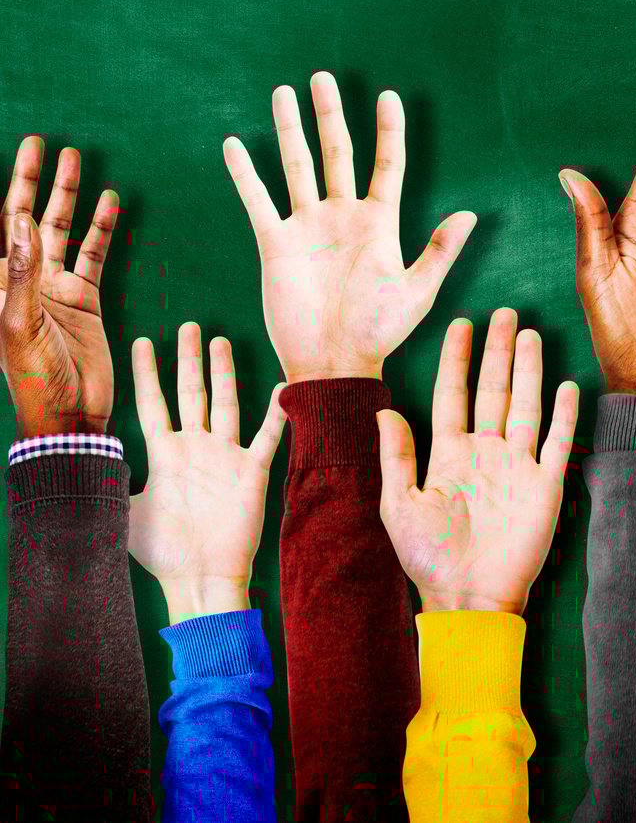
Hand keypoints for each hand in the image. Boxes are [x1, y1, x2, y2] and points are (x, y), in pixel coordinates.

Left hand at [1, 138, 119, 436]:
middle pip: (26, 218)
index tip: (16, 157)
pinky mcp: (84, 300)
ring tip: (77, 161)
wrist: (70, 414)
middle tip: (40, 144)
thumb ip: (22, 274)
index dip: (5, 192)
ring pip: (62, 231)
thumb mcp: (20, 325)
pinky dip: (103, 230)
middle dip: (32, 181)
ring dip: (69, 197)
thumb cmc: (34, 378)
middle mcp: (21, 280)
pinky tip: (112, 204)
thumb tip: (23, 222)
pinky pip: (94, 256)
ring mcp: (53, 288)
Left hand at [128, 323, 286, 622]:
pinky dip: (276, 414)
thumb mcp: (125, 512)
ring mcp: (224, 458)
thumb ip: (112, 480)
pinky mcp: (251, 473)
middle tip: (190, 326)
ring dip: (224, 374)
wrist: (200, 577)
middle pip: (191, 393)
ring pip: (225, 404)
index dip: (146, 373)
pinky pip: (267, 437)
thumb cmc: (161, 552)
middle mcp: (195, 449)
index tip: (142, 341)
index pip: (153, 403)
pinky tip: (282, 389)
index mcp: (164, 454)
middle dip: (189, 359)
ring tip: (221, 342)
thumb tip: (85, 457)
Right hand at [223, 72, 476, 382]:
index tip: (387, 95)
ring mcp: (308, 227)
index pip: (387, 165)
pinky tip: (235, 143)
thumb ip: (440, 251)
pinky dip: (246, 173)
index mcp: (380, 224)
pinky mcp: (276, 243)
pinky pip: (258, 199)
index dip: (388, 131)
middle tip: (322, 77)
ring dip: (289, 130)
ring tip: (284, 92)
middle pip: (338, 153)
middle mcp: (342, 217)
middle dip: (330, 115)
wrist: (334, 362)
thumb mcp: (418, 292)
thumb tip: (470, 213)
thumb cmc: (380, 332)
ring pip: (297, 166)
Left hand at [376, 309, 578, 614]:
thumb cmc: (428, 557)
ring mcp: (517, 467)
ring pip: (525, 406)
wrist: (468, 596)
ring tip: (531, 335)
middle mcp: (485, 453)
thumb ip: (396, 456)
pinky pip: (556, 442)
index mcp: (449, 455)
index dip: (457, 361)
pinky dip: (563, 414)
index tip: (461, 325)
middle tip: (506, 314)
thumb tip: (384, 410)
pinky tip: (566, 385)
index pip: (454, 395)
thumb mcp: (399, 505)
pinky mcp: (545, 486)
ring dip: (529, 371)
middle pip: (494, 390)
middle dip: (498, 352)